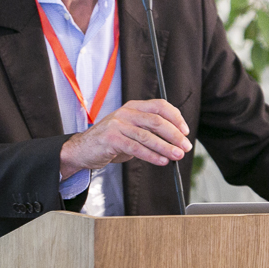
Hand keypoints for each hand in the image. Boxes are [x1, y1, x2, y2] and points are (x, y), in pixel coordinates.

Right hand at [60, 99, 191, 176]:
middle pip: (156, 121)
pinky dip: (151, 156)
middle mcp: (126, 112)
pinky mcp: (111, 139)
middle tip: (185, 146)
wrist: (82, 149)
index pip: (160, 106)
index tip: (186, 131)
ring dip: (166, 147)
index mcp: (133, 107)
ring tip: (177, 155)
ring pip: (148, 136)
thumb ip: (148, 131)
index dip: (176, 117)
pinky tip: (161, 161)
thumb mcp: (130, 130)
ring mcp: (117, 125)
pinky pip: (136, 148)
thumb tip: (175, 142)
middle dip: (175, 134)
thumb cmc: (110, 141)